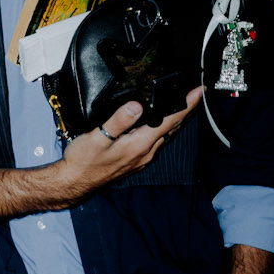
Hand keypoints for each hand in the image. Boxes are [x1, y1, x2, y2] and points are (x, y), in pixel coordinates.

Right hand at [58, 86, 202, 202]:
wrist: (74, 181)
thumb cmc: (84, 161)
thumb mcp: (99, 137)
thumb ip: (119, 120)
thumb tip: (137, 105)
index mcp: (140, 144)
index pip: (171, 121)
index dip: (187, 105)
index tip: (199, 91)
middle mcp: (146, 152)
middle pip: (173, 128)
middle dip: (186, 110)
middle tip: (194, 93)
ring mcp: (142, 158)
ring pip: (166, 135)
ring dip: (175, 120)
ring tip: (182, 104)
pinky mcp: (136, 160)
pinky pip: (156, 141)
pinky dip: (163, 129)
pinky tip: (159, 123)